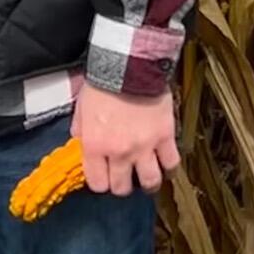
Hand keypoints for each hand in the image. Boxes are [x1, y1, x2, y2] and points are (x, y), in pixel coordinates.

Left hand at [72, 82, 179, 196]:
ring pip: (150, 182)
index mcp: (95, 146)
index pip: (97, 183)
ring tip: (148, 177)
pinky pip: (171, 163)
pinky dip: (169, 167)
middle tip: (125, 176)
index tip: (104, 176)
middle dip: (122, 185)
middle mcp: (119, 152)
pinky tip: (165, 164)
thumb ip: (81, 131)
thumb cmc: (103, 83)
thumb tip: (82, 143)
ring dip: (148, 182)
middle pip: (122, 188)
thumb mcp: (81, 109)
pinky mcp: (164, 137)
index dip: (101, 182)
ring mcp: (144, 146)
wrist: (129, 65)